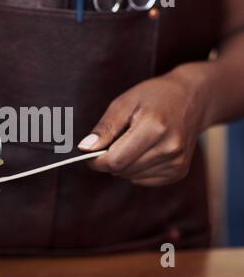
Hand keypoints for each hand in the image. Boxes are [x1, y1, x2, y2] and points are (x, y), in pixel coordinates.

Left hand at [78, 72, 206, 186]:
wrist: (192, 98)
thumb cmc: (154, 97)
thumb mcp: (124, 103)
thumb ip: (104, 128)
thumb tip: (85, 149)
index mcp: (154, 127)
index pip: (115, 160)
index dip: (96, 160)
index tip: (89, 153)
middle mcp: (169, 148)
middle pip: (122, 170)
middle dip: (109, 160)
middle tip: (114, 140)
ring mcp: (177, 162)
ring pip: (131, 177)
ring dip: (123, 164)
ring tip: (133, 141)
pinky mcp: (179, 171)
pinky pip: (144, 180)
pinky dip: (136, 169)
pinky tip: (144, 150)